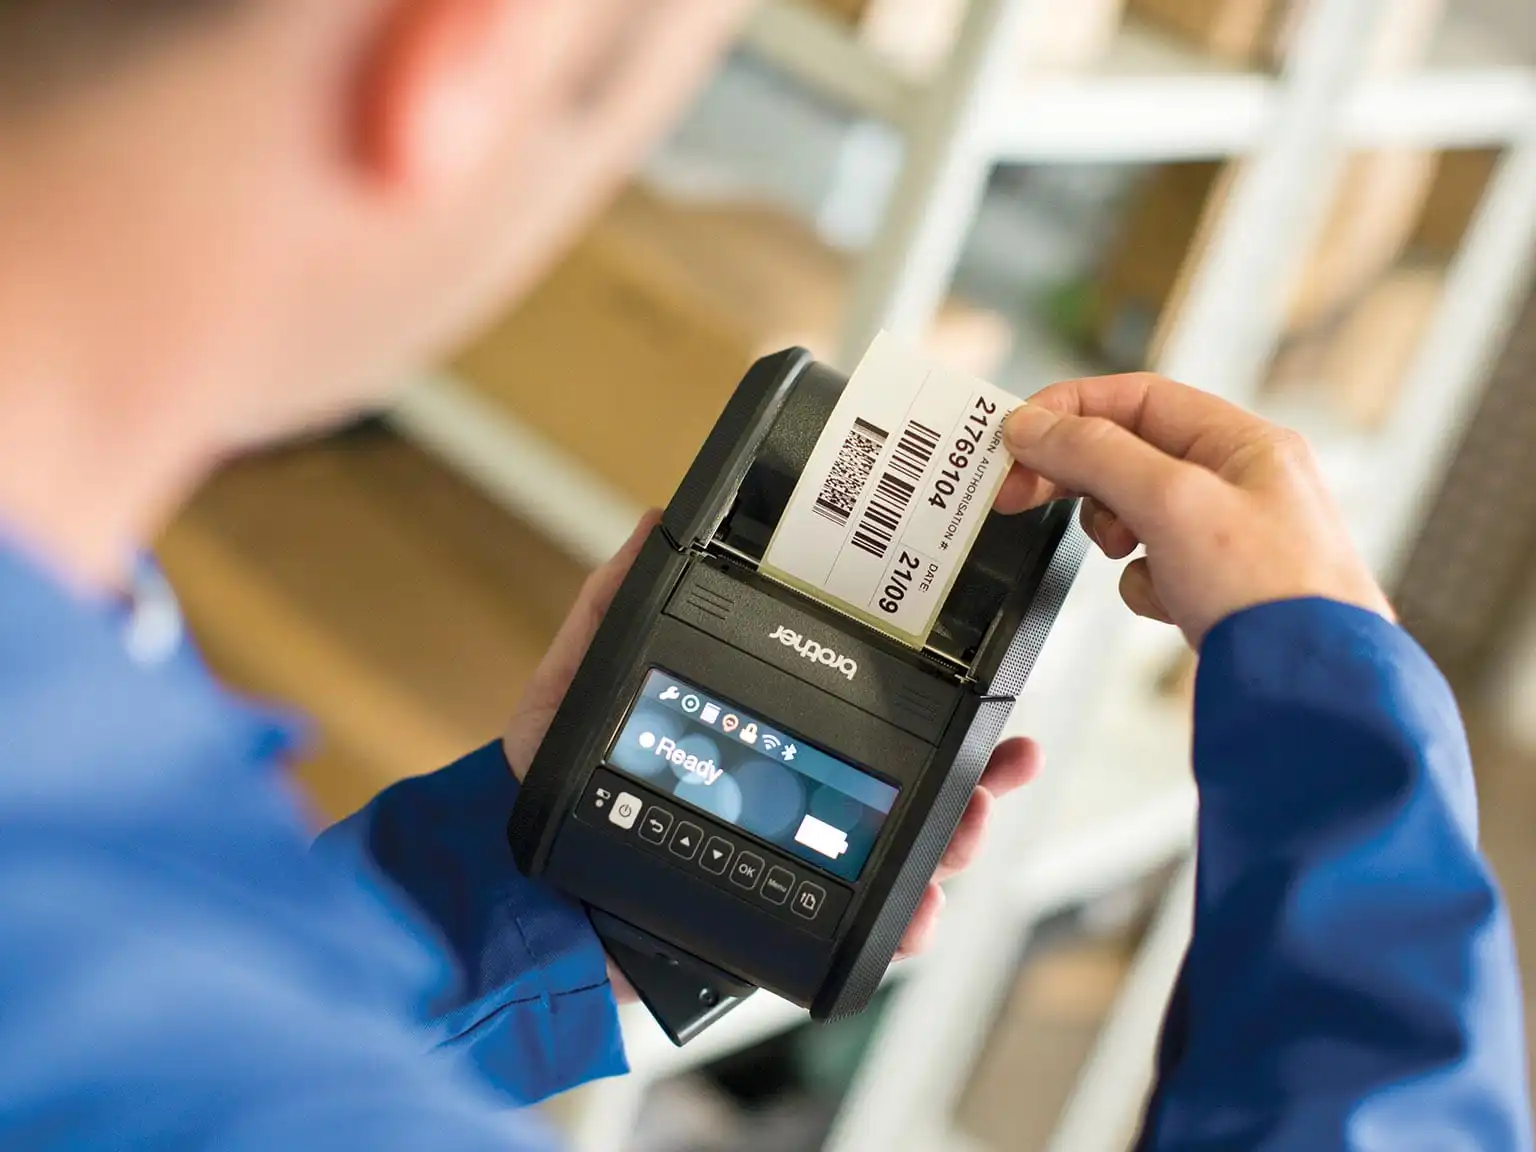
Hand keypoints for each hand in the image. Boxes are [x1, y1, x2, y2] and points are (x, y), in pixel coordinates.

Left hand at [503, 513, 1040, 998]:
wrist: (520, 899)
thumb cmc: (550, 788)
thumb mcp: (573, 686)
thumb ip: (607, 608)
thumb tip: (653, 525)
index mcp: (759, 736)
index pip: (858, 714)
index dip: (927, 701)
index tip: (978, 688)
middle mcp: (789, 800)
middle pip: (903, 784)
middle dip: (967, 777)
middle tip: (999, 769)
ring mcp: (792, 865)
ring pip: (895, 853)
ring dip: (949, 843)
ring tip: (965, 835)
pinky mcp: (779, 925)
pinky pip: (852, 927)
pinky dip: (899, 924)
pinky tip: (917, 914)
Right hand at [997, 373, 1392, 645]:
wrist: (1312, 692)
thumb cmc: (1271, 594)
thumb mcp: (1171, 503)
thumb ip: (1095, 455)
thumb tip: (1034, 425)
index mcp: (1245, 443)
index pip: (1138, 399)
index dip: (1069, 410)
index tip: (1016, 436)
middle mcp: (1241, 482)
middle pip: (1128, 453)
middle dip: (1075, 475)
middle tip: (1018, 493)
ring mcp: (1230, 538)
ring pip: (1135, 511)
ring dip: (1114, 532)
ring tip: (1126, 554)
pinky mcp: (1218, 588)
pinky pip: (1151, 567)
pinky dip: (1144, 584)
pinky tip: (1168, 601)